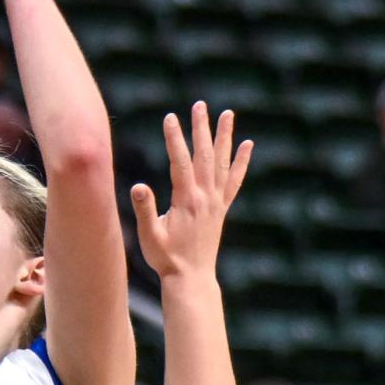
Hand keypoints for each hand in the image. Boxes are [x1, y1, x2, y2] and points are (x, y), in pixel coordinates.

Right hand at [132, 104, 253, 281]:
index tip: (170, 118)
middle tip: (199, 105)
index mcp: (187, 201)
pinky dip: (241, 162)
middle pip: (204, 155)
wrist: (191, 278)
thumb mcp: (149, 236)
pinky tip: (247, 145)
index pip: (180, 162)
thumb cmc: (166, 259)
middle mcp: (206, 197)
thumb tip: (138, 186)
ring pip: (222, 162)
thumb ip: (144, 210)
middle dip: (201, 128)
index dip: (174, 139)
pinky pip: (234, 180)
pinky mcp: (222, 209)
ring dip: (224, 137)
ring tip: (227, 113)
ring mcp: (216, 202)